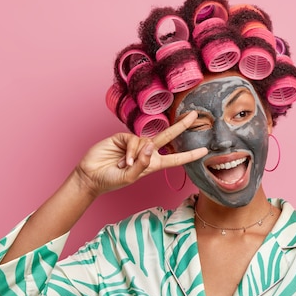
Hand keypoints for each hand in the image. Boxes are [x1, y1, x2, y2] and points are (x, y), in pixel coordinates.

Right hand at [74, 111, 206, 196]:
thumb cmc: (111, 180)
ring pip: (146, 141)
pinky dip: (130, 151)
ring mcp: (135, 144)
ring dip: (136, 156)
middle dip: (181, 126)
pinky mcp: (123, 137)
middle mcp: (146, 152)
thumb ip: (143, 164)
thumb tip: (151, 145)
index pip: (175, 159)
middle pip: (167, 137)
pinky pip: (133, 140)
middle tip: (194, 115)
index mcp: (152, 164)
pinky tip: (123, 160)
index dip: (189, 155)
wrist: (91, 176)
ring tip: (124, 166)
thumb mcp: (130, 178)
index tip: (204, 150)